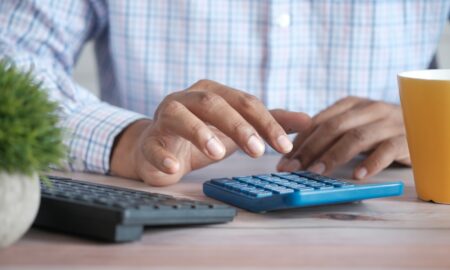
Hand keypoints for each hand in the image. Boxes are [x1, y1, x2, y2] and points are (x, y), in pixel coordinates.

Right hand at [111, 80, 309, 185]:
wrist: (159, 148)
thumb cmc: (202, 135)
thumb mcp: (238, 128)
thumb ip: (270, 122)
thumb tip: (309, 120)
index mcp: (213, 93)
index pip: (244, 102)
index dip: (266, 122)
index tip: (285, 146)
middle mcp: (188, 99)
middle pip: (213, 103)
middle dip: (237, 125)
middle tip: (257, 151)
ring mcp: (165, 117)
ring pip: (180, 116)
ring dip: (199, 132)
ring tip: (218, 153)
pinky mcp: (149, 141)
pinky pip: (153, 146)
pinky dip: (163, 157)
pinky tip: (175, 168)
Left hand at [277, 96, 410, 179]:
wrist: (423, 125)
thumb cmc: (378, 130)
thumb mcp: (353, 124)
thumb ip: (329, 131)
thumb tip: (293, 148)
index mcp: (351, 104)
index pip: (319, 121)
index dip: (299, 141)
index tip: (284, 160)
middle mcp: (368, 109)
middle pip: (333, 127)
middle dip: (309, 149)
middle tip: (293, 168)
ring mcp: (388, 122)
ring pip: (356, 137)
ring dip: (333, 156)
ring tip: (317, 172)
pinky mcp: (406, 138)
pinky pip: (387, 150)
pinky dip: (371, 163)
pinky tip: (357, 176)